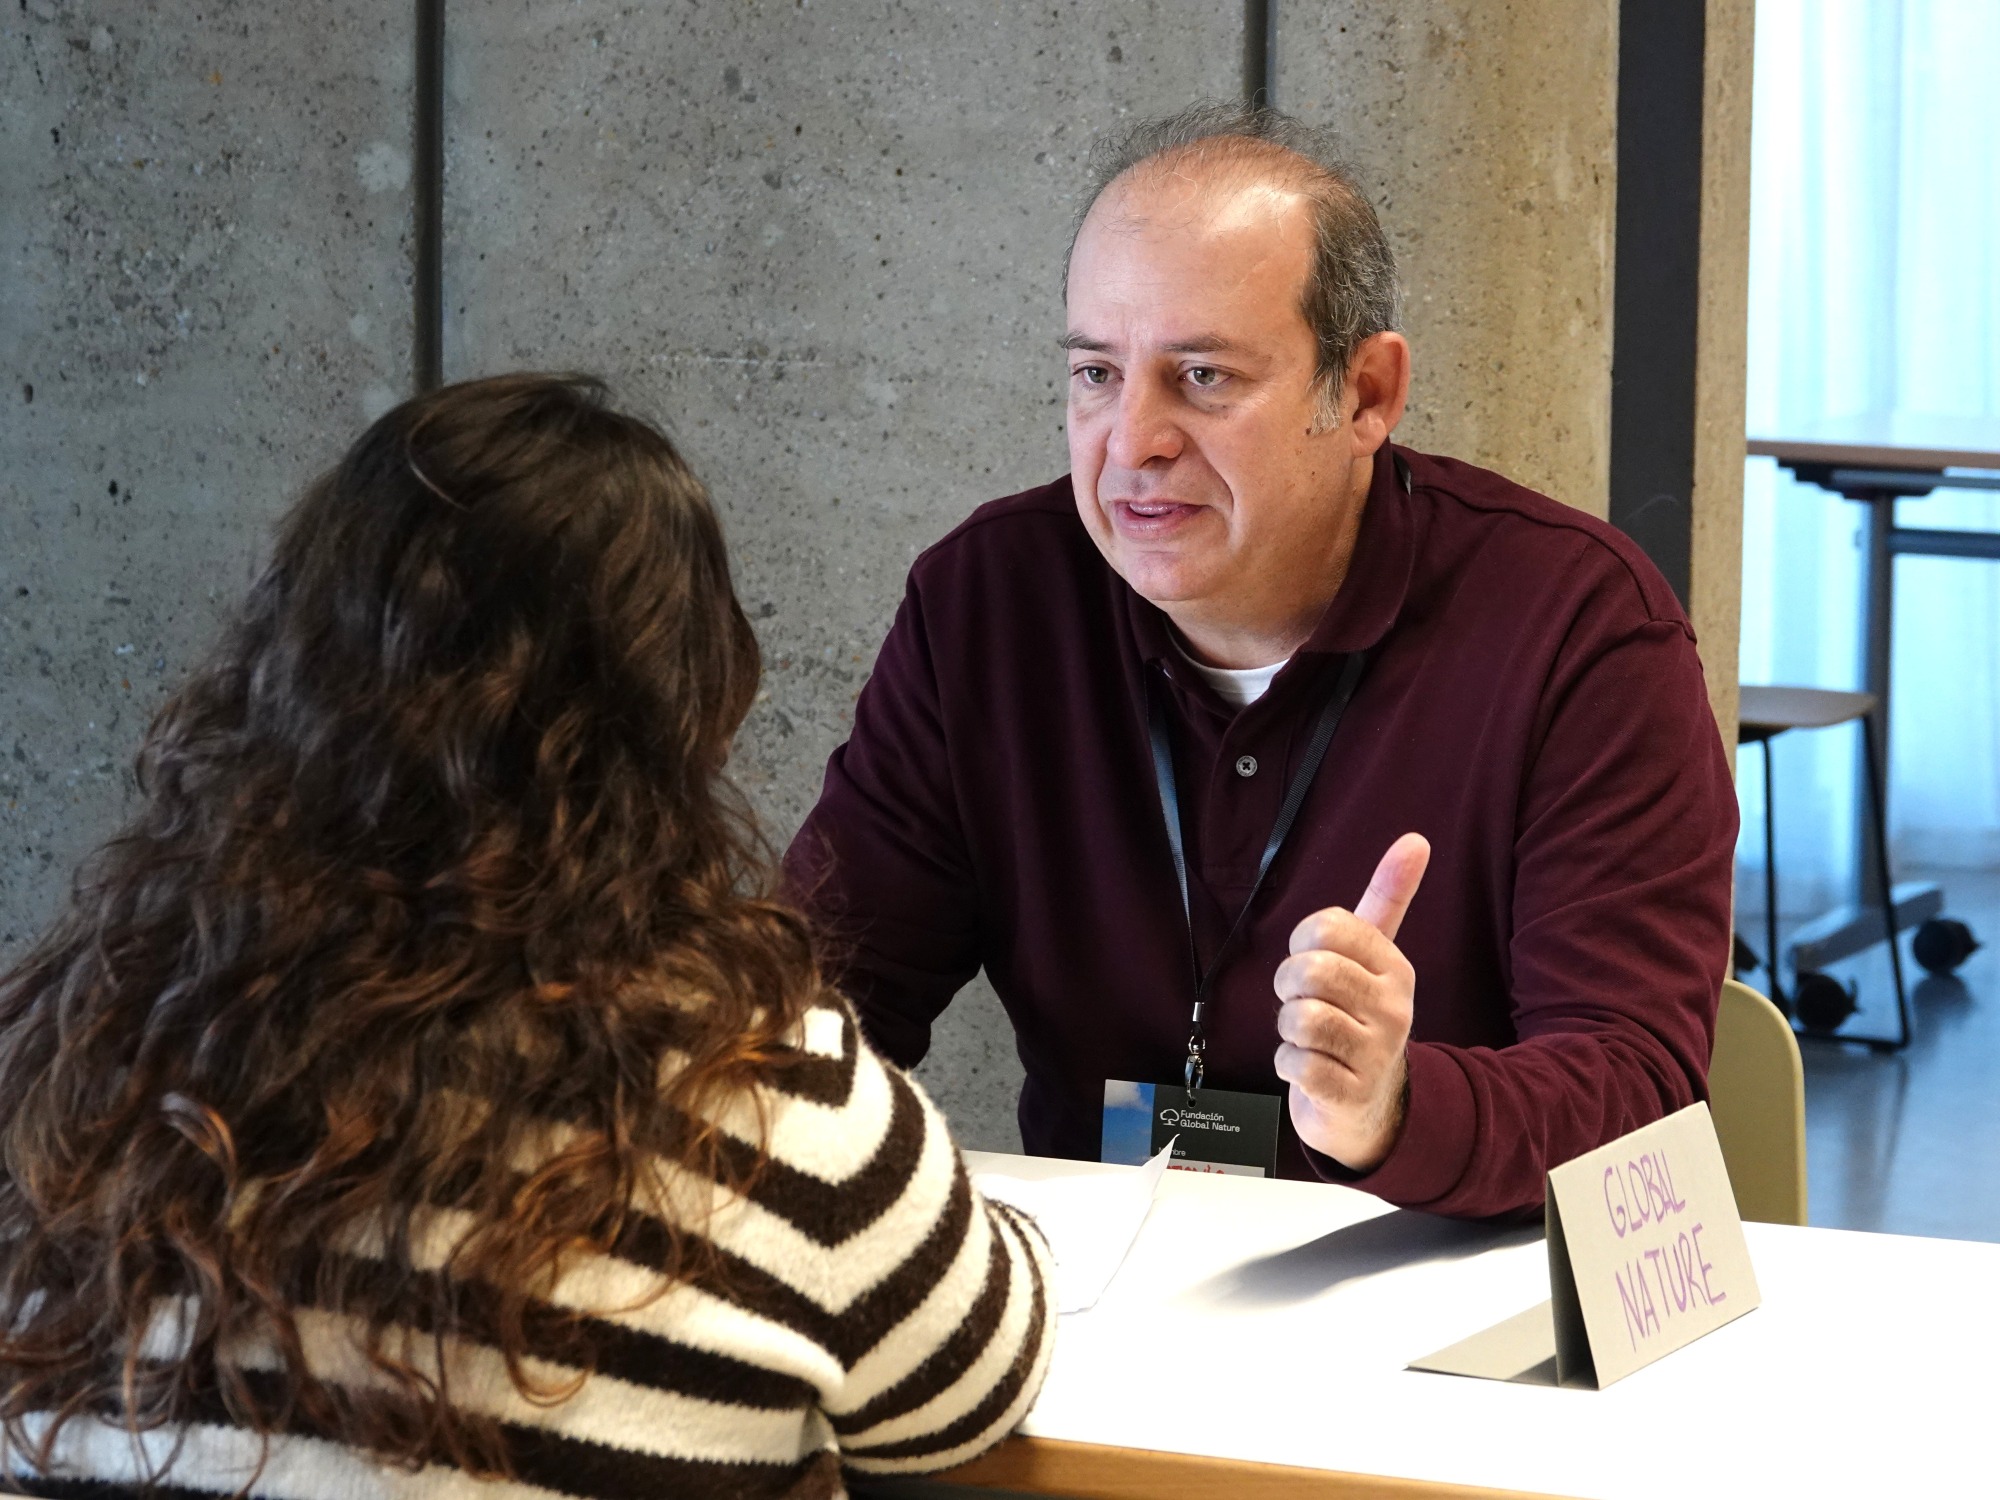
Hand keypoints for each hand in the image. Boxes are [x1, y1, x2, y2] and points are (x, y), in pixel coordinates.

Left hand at [1273, 833, 1430, 1171]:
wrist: (1374, 1107)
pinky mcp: (1350, 1095)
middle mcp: (1393, 1008)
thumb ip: (1388, 898)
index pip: (1329, 927)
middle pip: (1311, 971)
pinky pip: (1297, 1064)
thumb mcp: (1376, 958)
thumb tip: (1416, 839)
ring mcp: (1375, 1054)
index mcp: (1394, 968)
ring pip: (1302, 1018)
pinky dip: (1287, 1064)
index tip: (1312, 960)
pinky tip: (1306, 1066)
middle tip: (1299, 1000)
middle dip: (1288, 985)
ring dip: (1287, 1028)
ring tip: (1305, 1036)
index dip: (1302, 942)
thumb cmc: (1361, 1019)